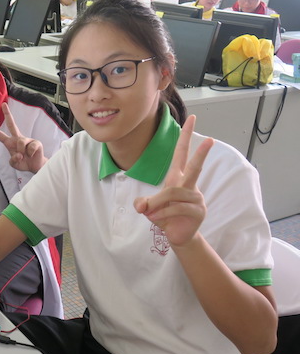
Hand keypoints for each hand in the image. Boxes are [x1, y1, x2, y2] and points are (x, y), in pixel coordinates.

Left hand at [0, 103, 46, 172]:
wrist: (36, 166)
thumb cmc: (24, 163)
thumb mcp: (14, 164)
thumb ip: (13, 160)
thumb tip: (18, 154)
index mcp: (10, 142)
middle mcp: (18, 139)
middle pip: (11, 124)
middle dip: (7, 114)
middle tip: (3, 104)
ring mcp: (27, 139)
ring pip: (20, 142)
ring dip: (21, 152)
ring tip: (25, 156)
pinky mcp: (36, 142)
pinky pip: (30, 148)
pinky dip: (29, 154)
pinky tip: (32, 155)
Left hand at [133, 115, 213, 247]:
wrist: (176, 235)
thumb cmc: (164, 216)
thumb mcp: (148, 207)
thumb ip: (142, 203)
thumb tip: (142, 205)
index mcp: (177, 178)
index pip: (181, 153)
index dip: (185, 136)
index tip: (191, 118)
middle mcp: (188, 185)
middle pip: (194, 166)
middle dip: (201, 153)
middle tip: (211, 139)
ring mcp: (195, 198)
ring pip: (173, 193)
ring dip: (157, 203)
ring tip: (150, 212)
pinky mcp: (197, 211)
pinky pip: (176, 208)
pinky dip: (162, 214)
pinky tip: (157, 219)